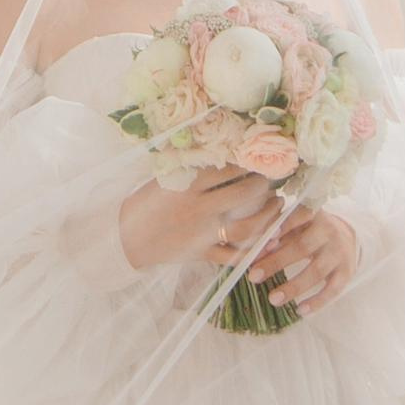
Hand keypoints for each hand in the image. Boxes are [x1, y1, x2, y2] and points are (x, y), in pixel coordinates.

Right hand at [119, 168, 285, 277]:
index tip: (258, 157)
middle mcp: (199, 209)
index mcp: (188, 186)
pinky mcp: (202, 254)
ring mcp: (202, 234)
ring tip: (277, 205)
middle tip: (270, 180)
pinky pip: (234, 256)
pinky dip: (254, 251)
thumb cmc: (145, 204)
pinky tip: (268, 240)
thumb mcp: (165, 178)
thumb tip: (219, 147)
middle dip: (262, 185)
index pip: (226, 169)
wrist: (127, 238)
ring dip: (267, 216)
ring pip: (246, 228)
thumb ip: (191, 167)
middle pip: (242, 194)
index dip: (247, 162)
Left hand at [244, 198, 359, 316]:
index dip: (281, 228)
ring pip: (317, 271)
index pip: (297, 217)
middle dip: (276, 262)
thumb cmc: (309, 231)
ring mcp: (340, 252)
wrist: (346, 237)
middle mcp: (329, 231)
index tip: (263, 242)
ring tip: (273, 299)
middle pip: (302, 247)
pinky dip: (317, 301)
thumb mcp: (296, 226)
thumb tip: (252, 254)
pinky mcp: (347, 271)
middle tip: (253, 277)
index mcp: (313, 215)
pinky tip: (300, 310)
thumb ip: (276, 236)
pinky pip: (333, 289)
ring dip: (294, 286)